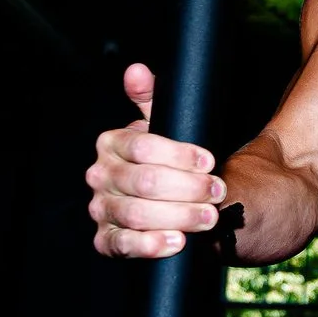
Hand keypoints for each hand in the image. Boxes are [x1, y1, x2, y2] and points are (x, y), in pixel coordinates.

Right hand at [87, 62, 225, 257]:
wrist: (167, 199)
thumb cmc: (167, 159)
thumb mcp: (164, 126)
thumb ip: (152, 97)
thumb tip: (136, 71)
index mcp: (112, 143)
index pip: (143, 147)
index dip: (180, 156)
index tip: (209, 162)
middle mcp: (100, 175)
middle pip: (144, 182)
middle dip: (187, 189)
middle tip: (217, 192)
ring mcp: (101, 209)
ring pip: (136, 214)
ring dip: (178, 216)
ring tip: (209, 217)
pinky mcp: (106, 240)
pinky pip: (123, 245)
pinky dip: (150, 245)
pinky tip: (177, 242)